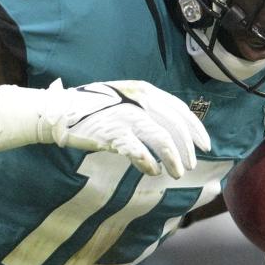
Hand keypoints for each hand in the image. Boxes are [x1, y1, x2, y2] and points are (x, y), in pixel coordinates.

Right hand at [38, 79, 210, 177]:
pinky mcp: (114, 133)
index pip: (180, 110)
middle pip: (176, 126)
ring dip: (174, 159)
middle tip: (191, 165)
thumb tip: (171, 130)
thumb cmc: (93, 109)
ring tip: (177, 173)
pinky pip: (140, 152)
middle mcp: (140, 100)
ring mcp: (127, 116)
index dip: (196, 129)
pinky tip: (152, 171)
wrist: (60, 112)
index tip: (205, 146)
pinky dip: (149, 163)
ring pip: (163, 140)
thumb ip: (146, 109)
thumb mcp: (124, 99)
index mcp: (145, 90)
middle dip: (188, 148)